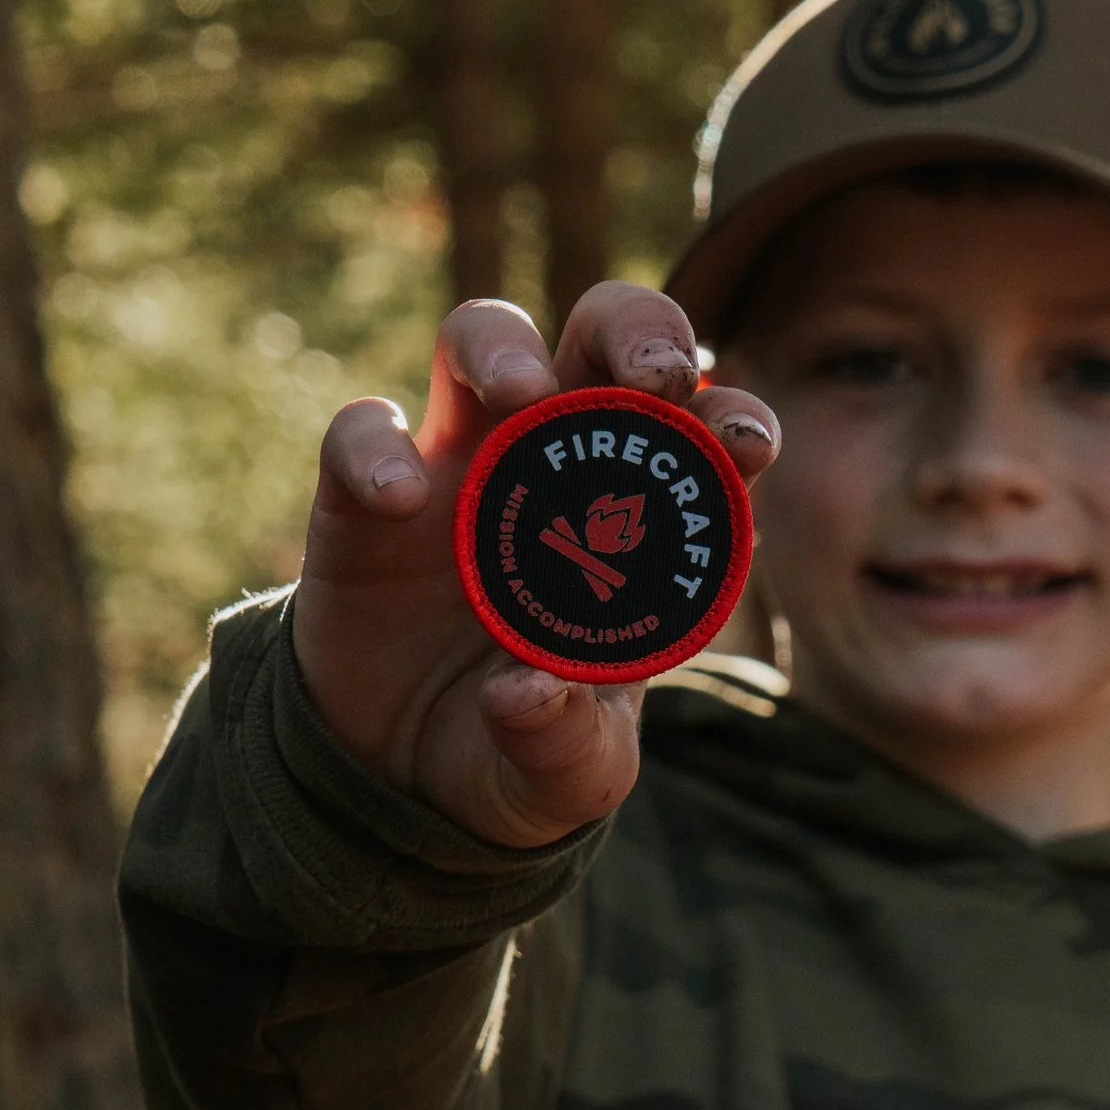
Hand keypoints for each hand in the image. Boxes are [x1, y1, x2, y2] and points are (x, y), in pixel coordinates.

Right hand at [291, 283, 778, 847]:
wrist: (397, 779)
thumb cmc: (517, 750)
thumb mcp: (564, 775)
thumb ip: (566, 746)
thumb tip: (534, 691)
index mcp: (641, 521)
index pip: (702, 434)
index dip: (732, 418)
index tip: (747, 445)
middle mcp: (559, 466)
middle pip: (603, 337)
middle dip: (638, 329)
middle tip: (652, 375)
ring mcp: (460, 467)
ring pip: (484, 339)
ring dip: (506, 346)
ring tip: (522, 393)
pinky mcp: (364, 499)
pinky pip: (361, 432)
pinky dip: (373, 445)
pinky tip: (397, 498)